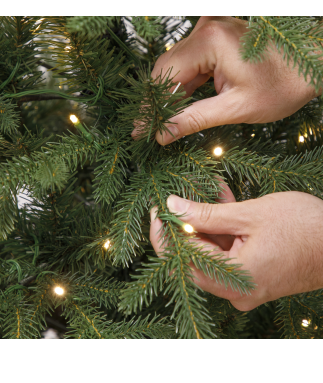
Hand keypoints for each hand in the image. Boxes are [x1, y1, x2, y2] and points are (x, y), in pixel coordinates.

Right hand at [137, 16, 316, 145]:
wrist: (311, 66)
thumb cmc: (283, 85)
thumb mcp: (236, 108)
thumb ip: (195, 119)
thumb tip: (164, 134)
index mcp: (210, 42)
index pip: (165, 76)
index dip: (150, 106)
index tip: (140, 129)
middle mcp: (206, 30)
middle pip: (167, 69)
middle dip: (157, 102)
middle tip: (148, 130)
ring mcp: (211, 32)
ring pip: (177, 67)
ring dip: (170, 96)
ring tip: (162, 123)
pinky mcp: (216, 40)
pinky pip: (191, 64)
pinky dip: (185, 87)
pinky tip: (180, 107)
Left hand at [150, 191, 322, 310]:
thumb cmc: (304, 227)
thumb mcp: (249, 215)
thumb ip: (207, 213)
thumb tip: (173, 206)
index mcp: (234, 278)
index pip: (182, 257)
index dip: (165, 232)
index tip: (157, 208)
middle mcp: (236, 291)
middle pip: (194, 257)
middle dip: (187, 224)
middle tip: (182, 196)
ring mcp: (245, 286)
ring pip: (211, 253)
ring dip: (208, 223)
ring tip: (210, 192)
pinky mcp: (253, 278)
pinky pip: (228, 254)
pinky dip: (223, 230)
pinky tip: (224, 202)